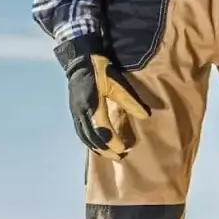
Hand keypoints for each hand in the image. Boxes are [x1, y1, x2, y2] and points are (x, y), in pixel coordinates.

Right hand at [58, 36, 150, 157]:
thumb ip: (130, 101)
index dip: (113, 142)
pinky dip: (89, 142)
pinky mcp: (73, 112)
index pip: (103, 131)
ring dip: (97, 149)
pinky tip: (97, 146)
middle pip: (93, 139)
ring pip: (85, 138)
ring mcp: (75, 113)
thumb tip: (145, 116)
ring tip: (110, 155)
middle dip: (106, 150)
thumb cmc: (101, 70)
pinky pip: (80, 132)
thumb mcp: (118, 83)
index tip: (124, 149)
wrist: (79, 60)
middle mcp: (82, 113)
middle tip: (119, 158)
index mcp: (93, 106)